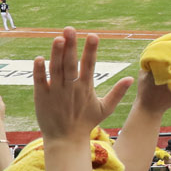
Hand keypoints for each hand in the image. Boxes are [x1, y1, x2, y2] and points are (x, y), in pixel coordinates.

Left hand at [31, 28, 131, 142]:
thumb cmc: (85, 124)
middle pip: (70, 63)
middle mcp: (70, 88)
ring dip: (56, 54)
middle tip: (70, 29)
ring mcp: (55, 92)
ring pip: (55, 69)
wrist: (66, 141)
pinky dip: (39, 70)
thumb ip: (117, 93)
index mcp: (86, 88)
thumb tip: (131, 78)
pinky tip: (39, 58)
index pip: (89, 65)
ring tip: (58, 38)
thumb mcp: (104, 109)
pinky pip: (39, 81)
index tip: (93, 35)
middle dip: (71, 45)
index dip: (91, 50)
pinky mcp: (41, 97)